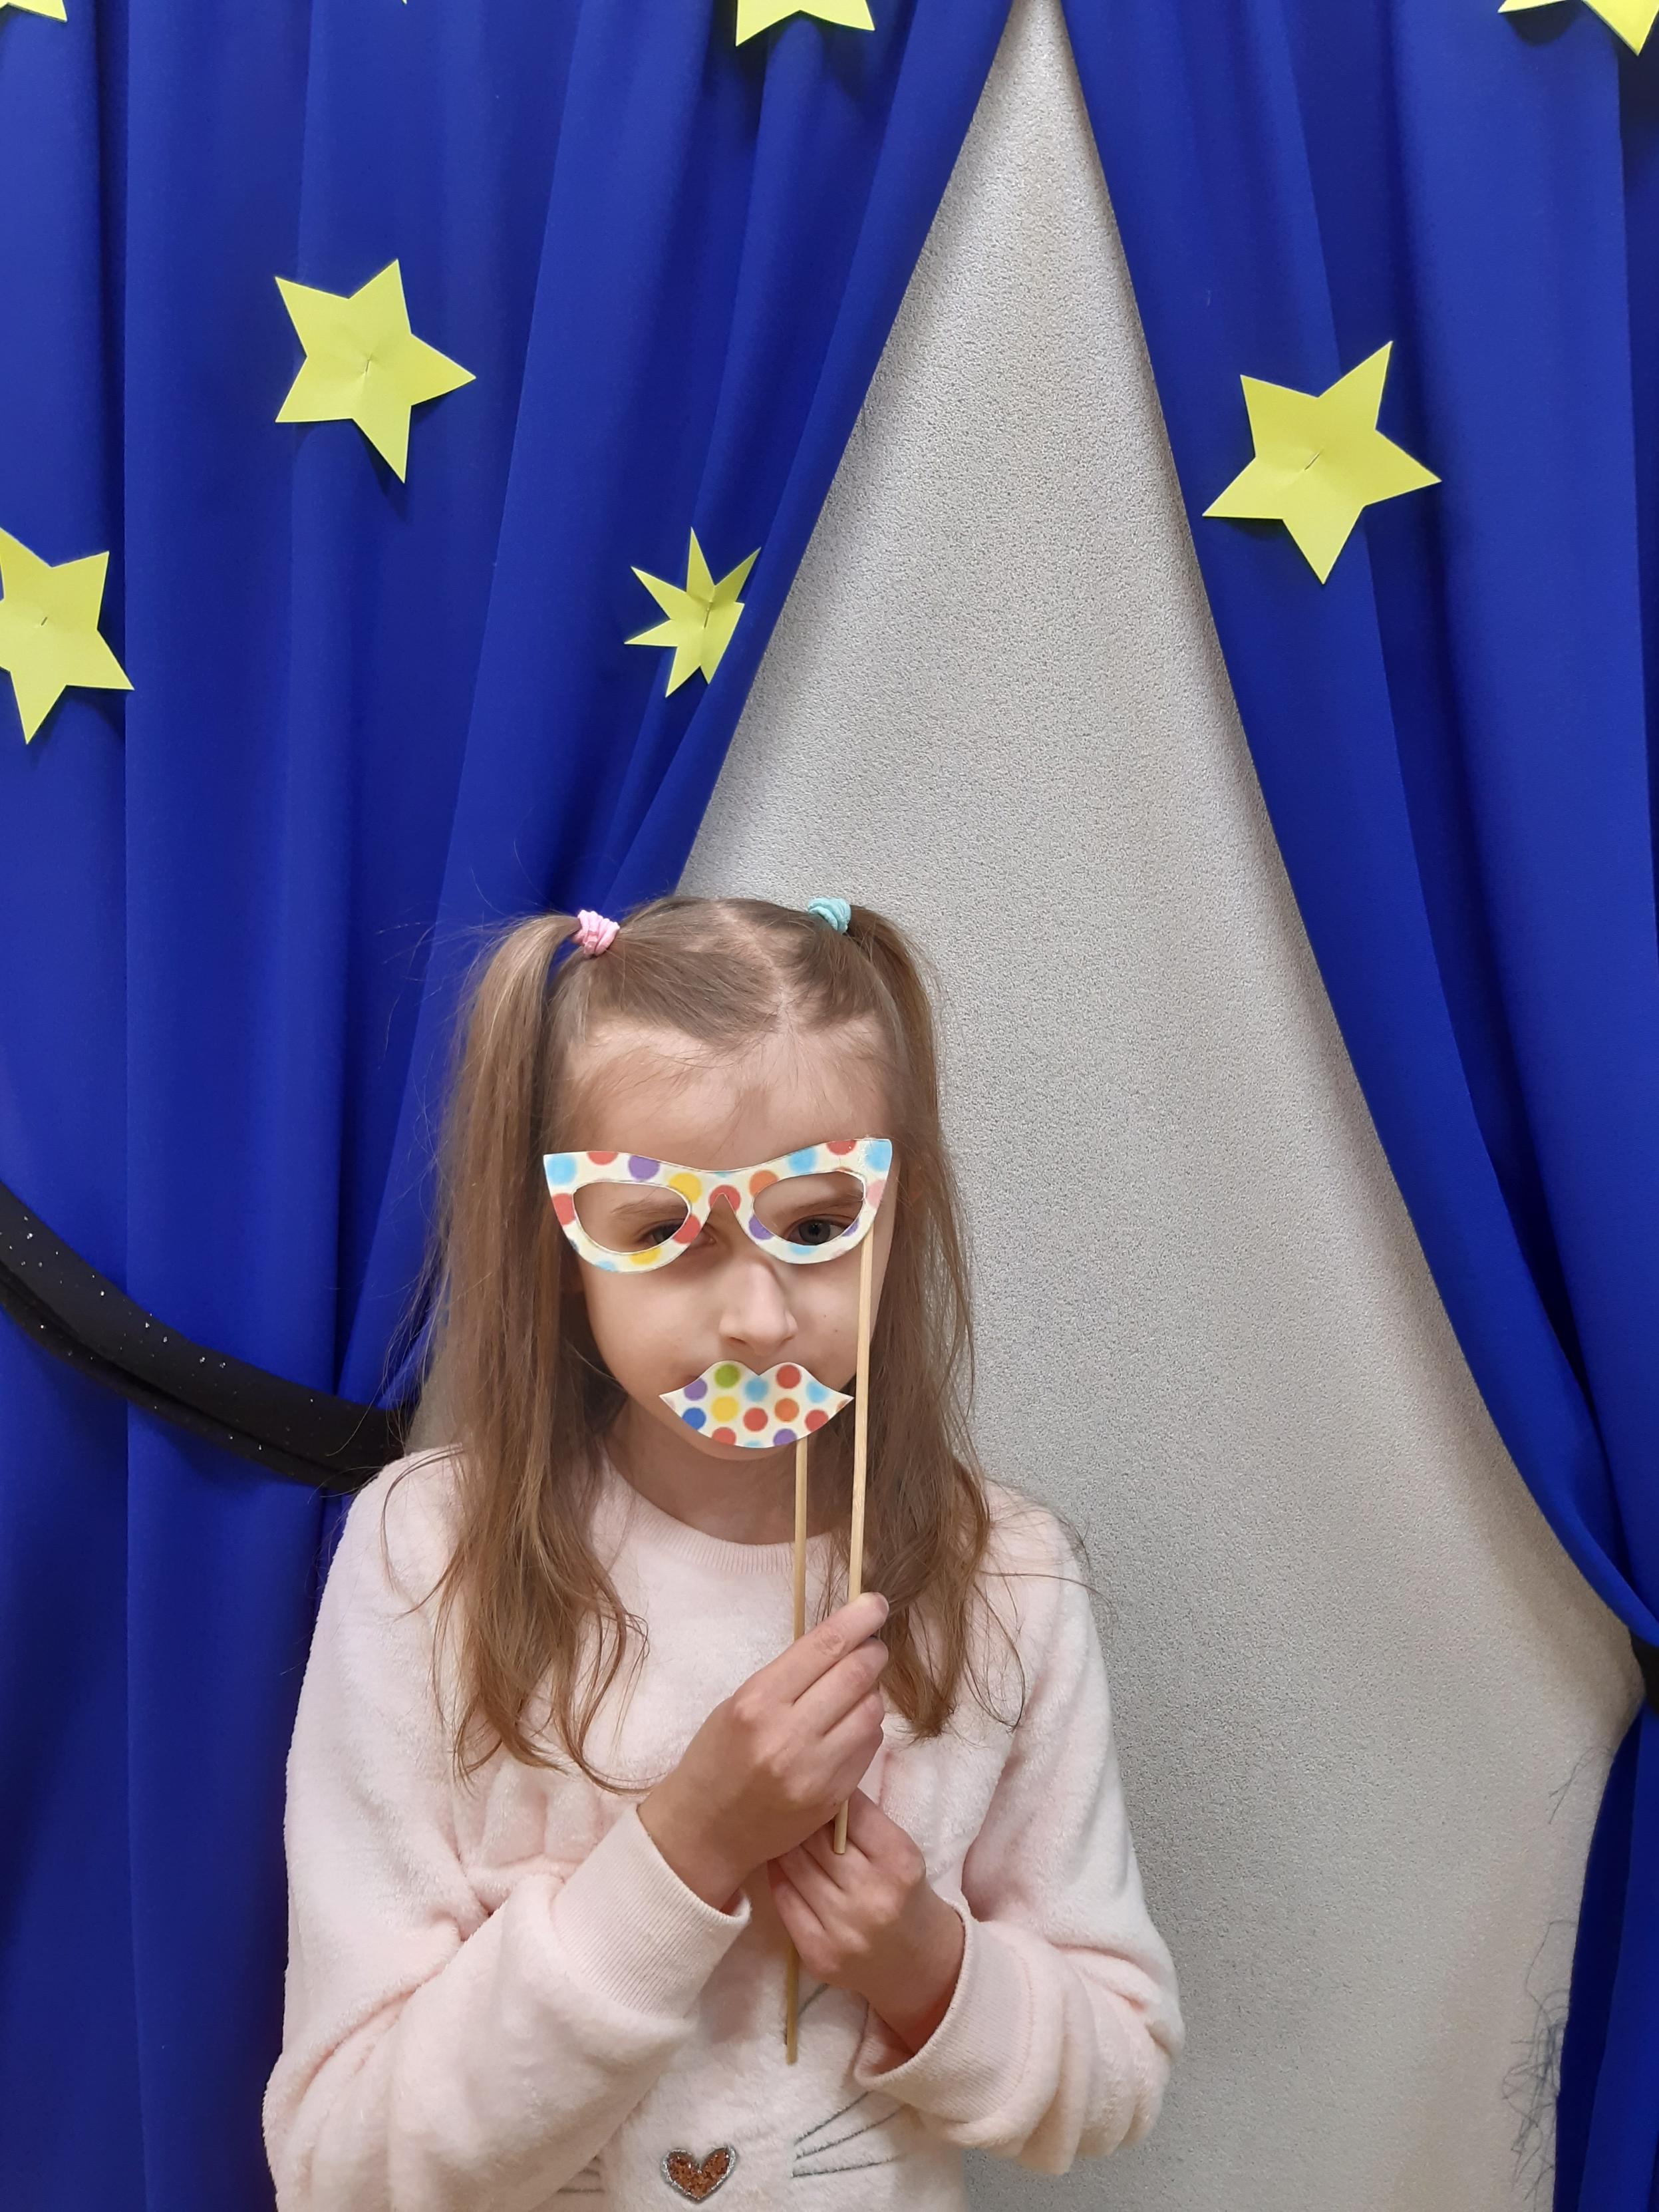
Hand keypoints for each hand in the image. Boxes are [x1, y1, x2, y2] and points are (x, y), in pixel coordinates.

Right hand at [639, 1591, 890, 1910]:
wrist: (705, 1832)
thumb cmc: (716, 1758)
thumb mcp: (738, 1704)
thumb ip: (788, 1677)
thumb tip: (842, 1645)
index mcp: (756, 1702)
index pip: (823, 1647)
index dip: (858, 1619)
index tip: (876, 1603)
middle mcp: (787, 1736)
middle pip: (855, 1676)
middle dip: (873, 1652)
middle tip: (874, 1646)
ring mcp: (813, 1772)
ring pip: (870, 1712)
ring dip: (872, 1693)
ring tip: (857, 1691)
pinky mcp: (832, 1799)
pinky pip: (868, 1749)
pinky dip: (867, 1729)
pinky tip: (850, 1727)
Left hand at [767, 1787, 964, 2055]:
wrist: (917, 1964)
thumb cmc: (905, 1894)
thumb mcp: (900, 1851)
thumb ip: (863, 1821)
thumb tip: (816, 1782)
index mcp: (899, 1861)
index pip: (850, 1811)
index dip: (829, 1793)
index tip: (816, 1781)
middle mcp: (872, 1896)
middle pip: (816, 1839)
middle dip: (801, 1817)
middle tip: (785, 1799)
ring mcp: (843, 1930)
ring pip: (794, 1867)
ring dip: (784, 1843)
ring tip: (777, 1826)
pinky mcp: (818, 1955)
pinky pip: (785, 1901)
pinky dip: (779, 1876)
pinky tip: (778, 1862)